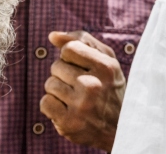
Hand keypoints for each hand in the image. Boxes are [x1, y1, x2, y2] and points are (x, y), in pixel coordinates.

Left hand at [41, 30, 127, 150]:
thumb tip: (52, 35)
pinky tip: (67, 109)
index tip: (81, 67)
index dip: (70, 56)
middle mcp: (93, 86)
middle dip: (64, 74)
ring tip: (75, 98)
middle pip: (56, 66)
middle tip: (80, 86)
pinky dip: (52, 106)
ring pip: (49, 84)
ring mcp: (80, 106)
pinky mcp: (69, 123)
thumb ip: (82, 41)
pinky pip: (45, 103)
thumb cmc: (110, 89)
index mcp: (105, 67)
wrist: (120, 128)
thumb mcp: (107, 61)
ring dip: (58, 90)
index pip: (69, 48)